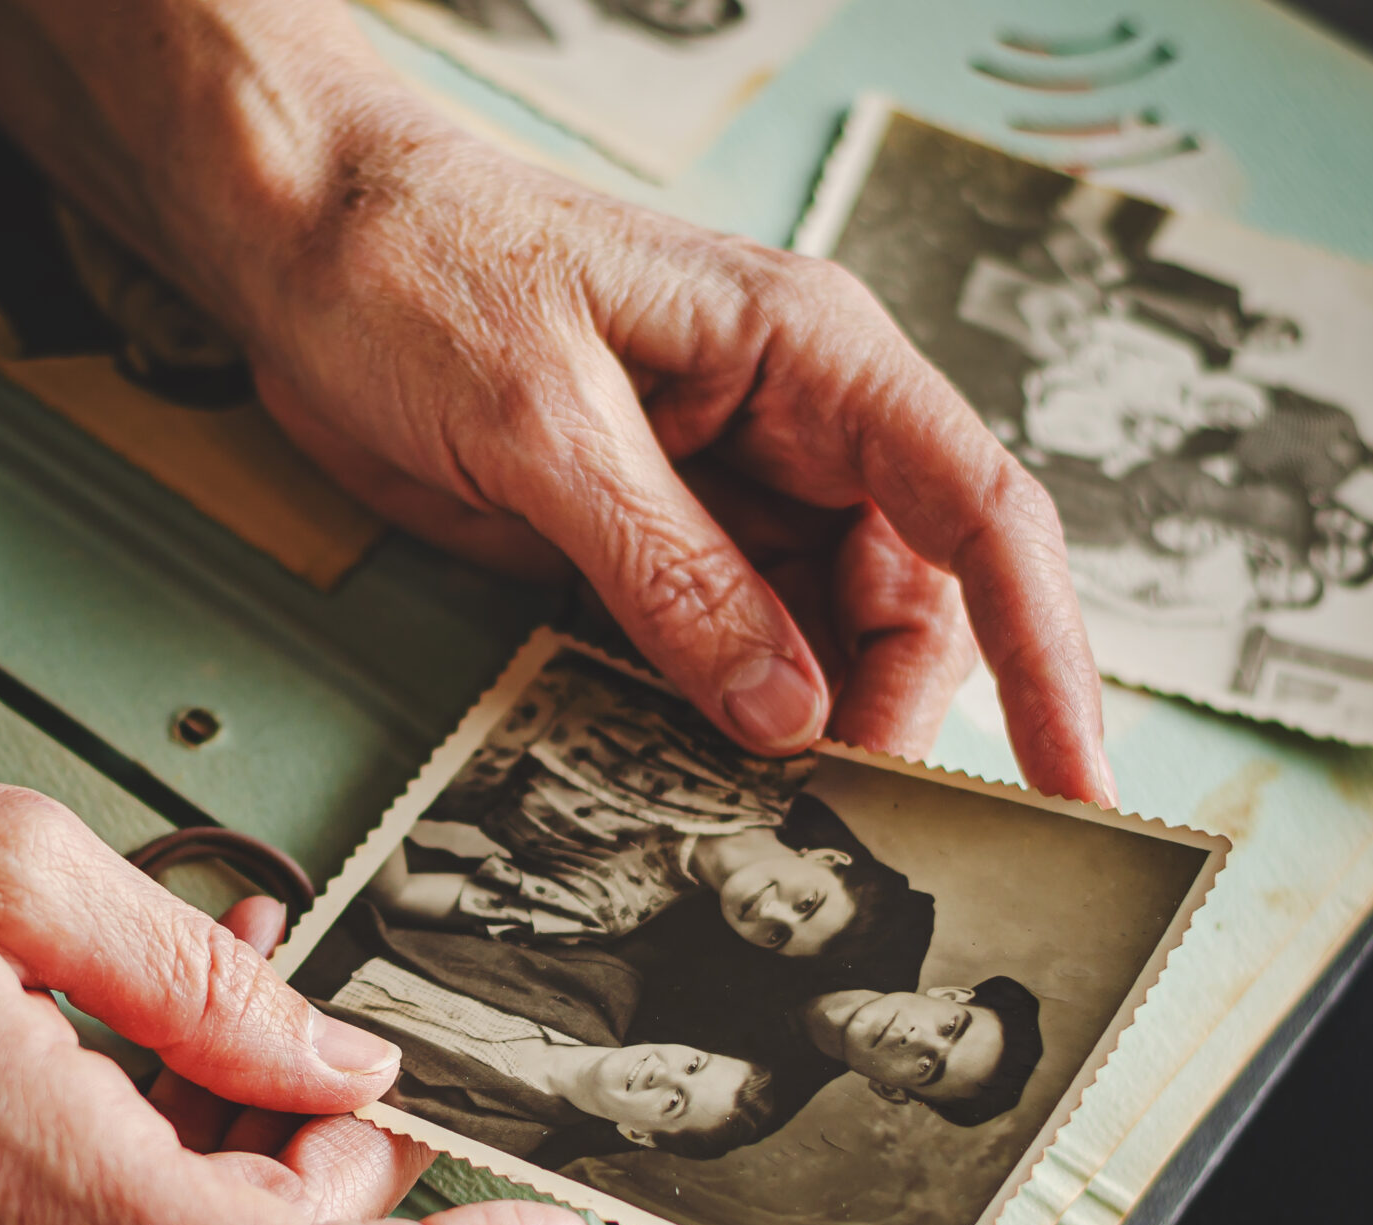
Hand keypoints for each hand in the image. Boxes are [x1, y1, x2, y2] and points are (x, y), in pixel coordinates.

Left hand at [233, 124, 1112, 801]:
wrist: (297, 242)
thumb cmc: (417, 265)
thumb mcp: (542, 421)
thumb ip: (668, 570)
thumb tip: (785, 715)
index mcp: (809, 354)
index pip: (980, 510)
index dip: (1044, 653)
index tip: (1075, 781)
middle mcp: (790, 424)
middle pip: (907, 602)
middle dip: (889, 720)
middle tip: (837, 834)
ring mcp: (716, 491)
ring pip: (813, 643)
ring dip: (798, 738)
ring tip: (762, 828)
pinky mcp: (640, 543)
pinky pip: (714, 651)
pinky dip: (712, 724)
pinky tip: (689, 783)